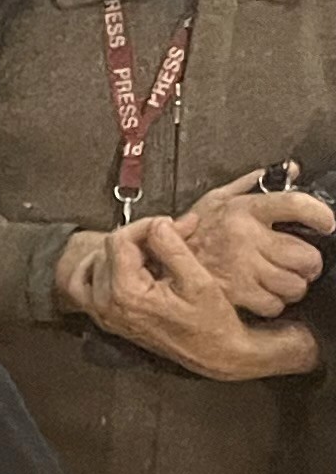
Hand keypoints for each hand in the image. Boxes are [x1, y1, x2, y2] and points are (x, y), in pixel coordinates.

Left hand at [95, 218, 320, 380]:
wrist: (214, 353)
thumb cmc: (212, 322)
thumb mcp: (198, 280)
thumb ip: (172, 248)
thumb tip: (157, 223)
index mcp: (126, 293)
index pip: (119, 240)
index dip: (146, 225)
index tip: (172, 226)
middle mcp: (106, 304)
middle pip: (107, 249)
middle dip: (139, 237)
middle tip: (170, 237)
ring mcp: (102, 312)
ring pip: (94, 262)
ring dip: (121, 251)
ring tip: (152, 252)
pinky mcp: (104, 316)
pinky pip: (82, 285)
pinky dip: (97, 268)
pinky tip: (123, 263)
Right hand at [178, 170, 332, 317]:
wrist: (154, 258)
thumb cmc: (190, 231)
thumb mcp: (216, 199)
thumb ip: (253, 183)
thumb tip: (291, 170)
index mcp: (245, 209)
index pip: (296, 205)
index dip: (320, 215)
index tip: (327, 223)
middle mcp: (245, 237)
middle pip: (305, 255)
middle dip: (309, 263)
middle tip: (301, 262)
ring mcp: (241, 266)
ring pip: (294, 284)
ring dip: (293, 285)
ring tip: (282, 280)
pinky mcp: (235, 292)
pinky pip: (274, 303)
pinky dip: (273, 303)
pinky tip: (264, 294)